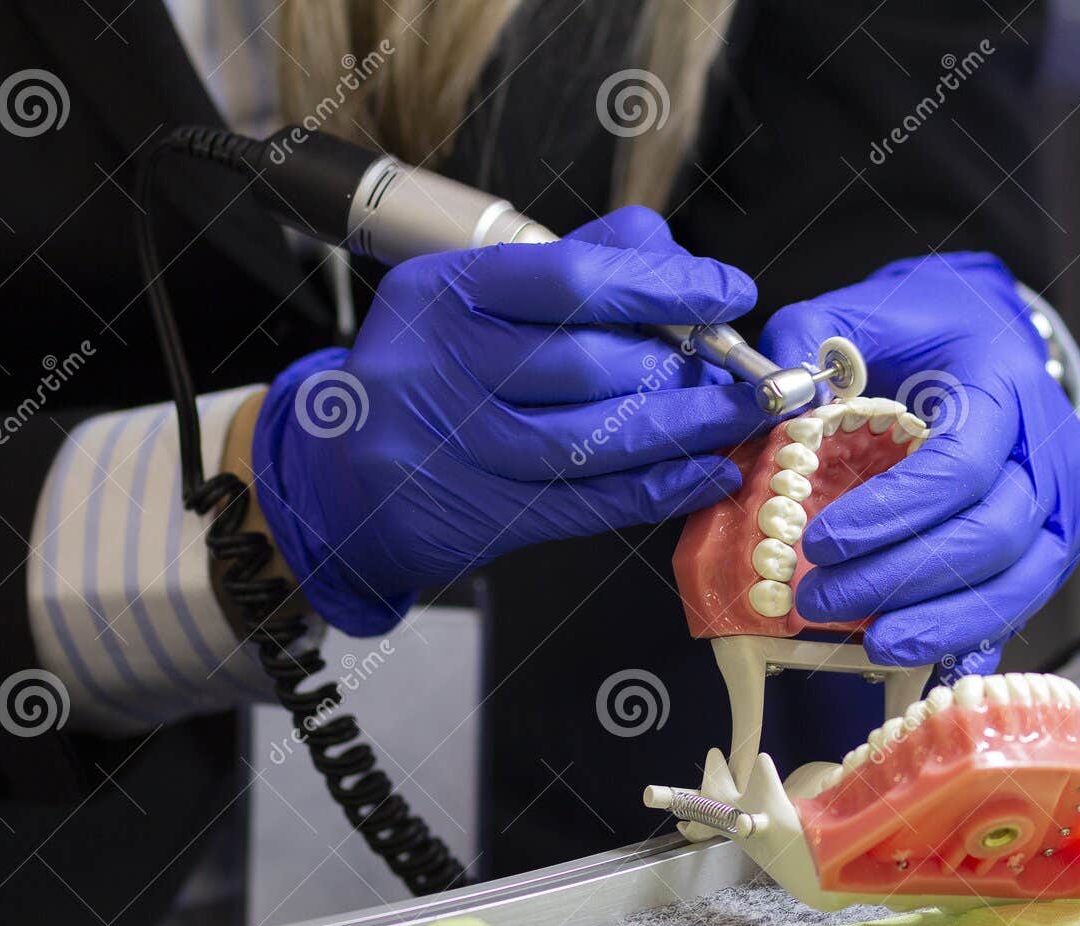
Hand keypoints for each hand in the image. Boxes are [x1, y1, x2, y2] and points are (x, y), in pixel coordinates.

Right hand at [253, 206, 768, 635]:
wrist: (339, 480)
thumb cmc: (432, 375)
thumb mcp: (477, 301)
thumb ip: (572, 266)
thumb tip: (672, 255)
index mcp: (441, 292)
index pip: (572, 280)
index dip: (667, 286)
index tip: (731, 292)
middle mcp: (436, 366)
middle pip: (591, 363)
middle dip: (684, 367)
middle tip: (737, 369)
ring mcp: (451, 448)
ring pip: (596, 440)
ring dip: (686, 431)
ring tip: (740, 418)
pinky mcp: (473, 516)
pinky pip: (588, 503)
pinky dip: (659, 490)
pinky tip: (707, 474)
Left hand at [758, 252, 1079, 676]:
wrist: (991, 336)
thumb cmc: (931, 328)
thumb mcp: (870, 310)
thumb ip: (816, 339)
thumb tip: (773, 397)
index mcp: (1006, 385)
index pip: (961, 467)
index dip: (891, 515)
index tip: (820, 543)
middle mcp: (1053, 450)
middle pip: (991, 536)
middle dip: (900, 579)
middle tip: (819, 599)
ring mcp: (1067, 504)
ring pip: (1019, 583)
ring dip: (939, 622)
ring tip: (867, 642)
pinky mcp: (1058, 544)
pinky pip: (1022, 603)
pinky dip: (973, 637)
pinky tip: (926, 663)